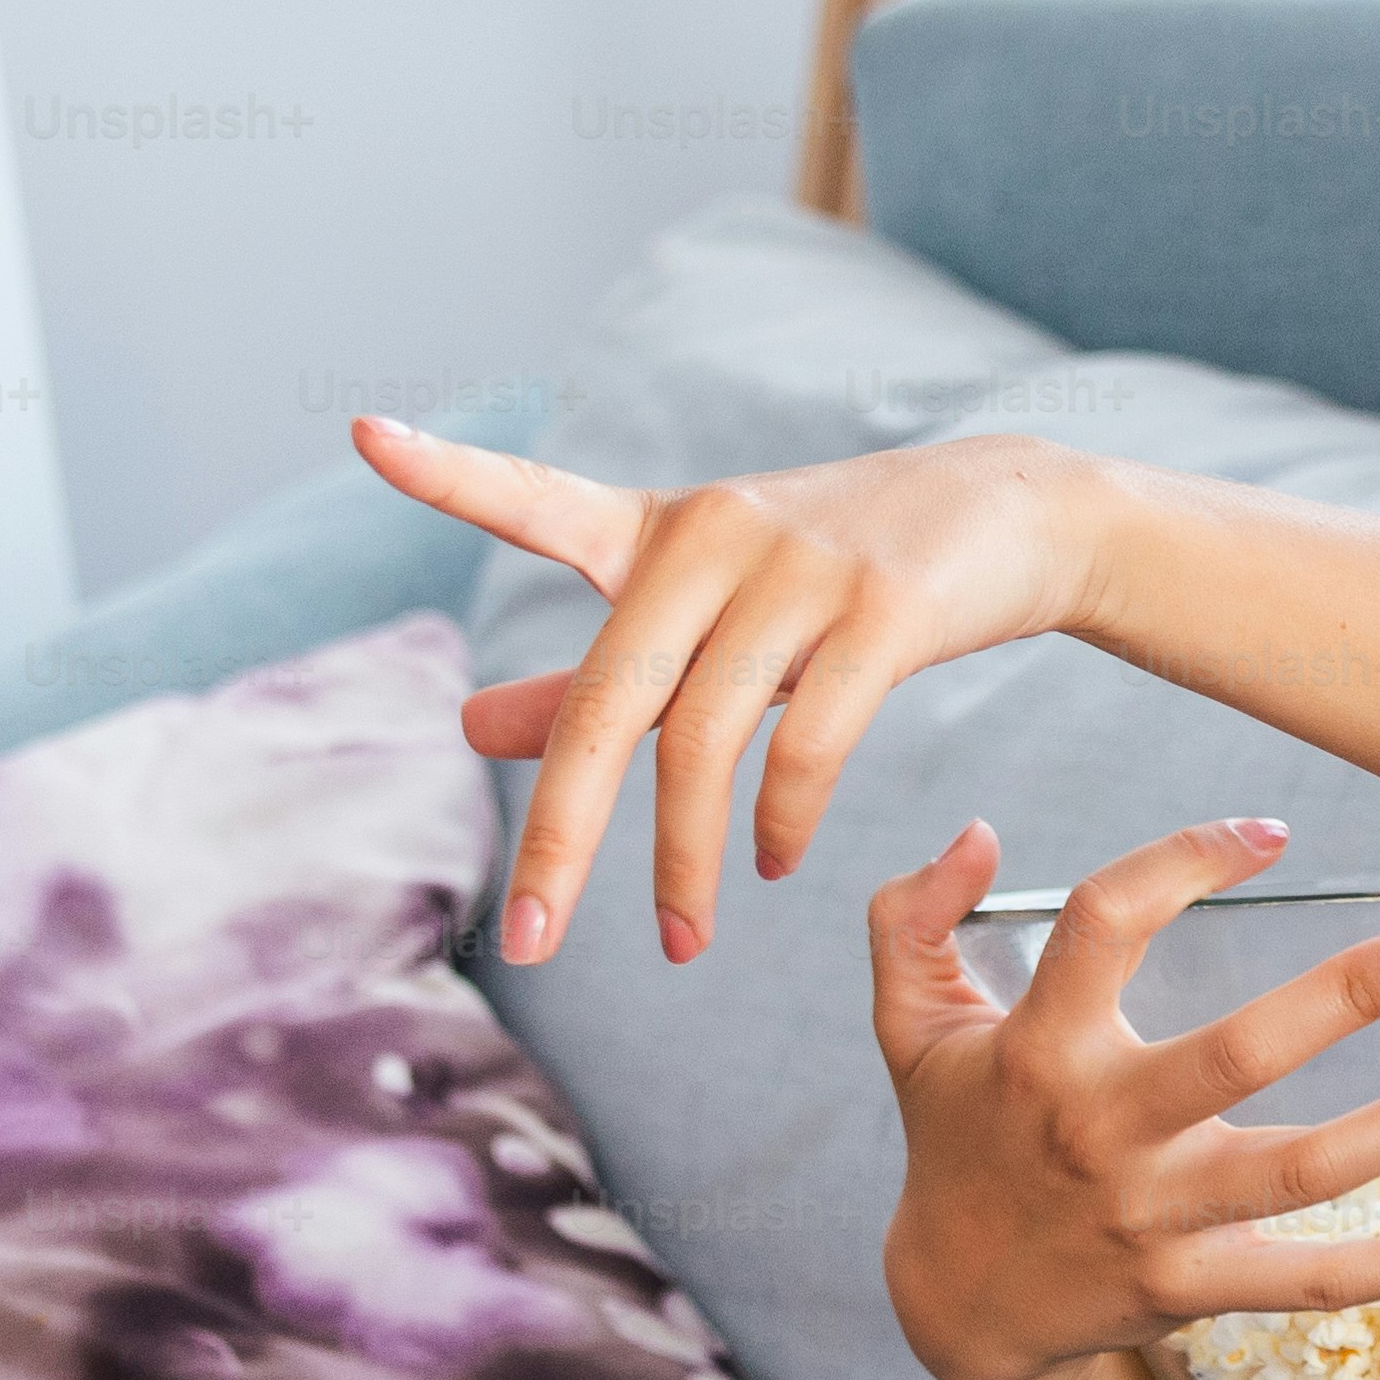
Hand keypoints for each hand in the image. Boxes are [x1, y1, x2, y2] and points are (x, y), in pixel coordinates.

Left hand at [357, 416, 1109, 970]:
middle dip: (562, 838)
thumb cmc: (838, 574)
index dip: (450, 474)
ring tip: (681, 941)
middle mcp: (715, 537)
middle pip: (609, 701)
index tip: (365, 436)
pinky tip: (774, 866)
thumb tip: (468, 729)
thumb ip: (593, 677)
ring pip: (705, 739)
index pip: (537, 500)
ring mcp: (801, 569)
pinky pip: (809, 740)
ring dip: (686, 863)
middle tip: (530, 943)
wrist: (1013, 513)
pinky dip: (781, 822)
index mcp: (658, 531)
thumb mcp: (712, 616)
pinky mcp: (884, 610)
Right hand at [866, 817, 1379, 1379]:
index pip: (1105, 925)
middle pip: (1235, 1058)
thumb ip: (913, 919)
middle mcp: (1103, 1133)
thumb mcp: (912, 1029)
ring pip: (1297, 1174)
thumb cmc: (958, 1139)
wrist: (957, 1307)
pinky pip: (1310, 1280)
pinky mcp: (1194, 1284)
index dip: (1183, 860)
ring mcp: (1155, 1216)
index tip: (1269, 832)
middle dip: (1342, 999)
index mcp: (1039, 1050)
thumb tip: (975, 831)